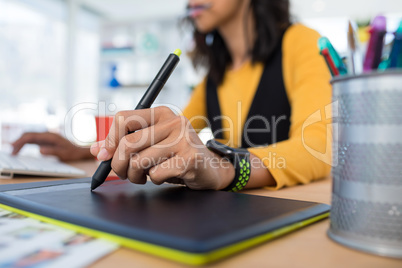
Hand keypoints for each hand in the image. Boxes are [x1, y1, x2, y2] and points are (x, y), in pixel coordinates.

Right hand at [12, 132, 92, 161]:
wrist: (78, 151)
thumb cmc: (71, 152)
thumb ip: (52, 152)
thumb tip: (40, 150)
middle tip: (11, 151)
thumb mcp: (63, 154)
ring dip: (20, 143)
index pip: (32, 136)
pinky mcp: (45, 140)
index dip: (21, 141)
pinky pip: (32, 140)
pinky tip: (20, 149)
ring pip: (29, 137)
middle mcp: (47, 134)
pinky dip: (25, 144)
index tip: (14, 147)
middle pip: (28, 135)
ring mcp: (45, 137)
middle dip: (18, 142)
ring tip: (13, 152)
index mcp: (50, 136)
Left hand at [90, 106, 234, 189]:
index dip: (109, 139)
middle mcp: (173, 121)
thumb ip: (124, 144)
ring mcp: (183, 139)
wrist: (211, 168)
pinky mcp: (189, 158)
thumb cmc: (176, 156)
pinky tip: (165, 177)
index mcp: (161, 113)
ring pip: (140, 161)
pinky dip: (155, 181)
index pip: (123, 119)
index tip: (105, 155)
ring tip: (144, 177)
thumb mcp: (151, 145)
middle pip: (128, 144)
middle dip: (118, 165)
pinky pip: (156, 174)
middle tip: (124, 173)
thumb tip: (96, 150)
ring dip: (136, 175)